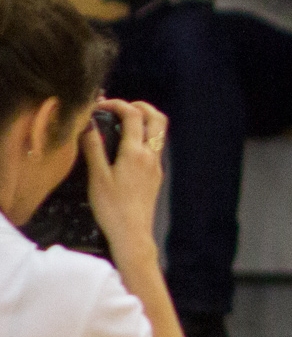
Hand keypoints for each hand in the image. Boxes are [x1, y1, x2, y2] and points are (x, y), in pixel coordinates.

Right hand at [85, 99, 165, 264]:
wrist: (133, 233)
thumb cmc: (112, 207)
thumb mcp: (97, 176)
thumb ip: (94, 147)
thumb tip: (87, 124)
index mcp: (136, 152)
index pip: (133, 115)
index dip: (117, 103)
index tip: (100, 105)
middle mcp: (151, 156)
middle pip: (157, 118)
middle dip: (140, 106)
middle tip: (119, 107)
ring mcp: (156, 166)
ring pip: (158, 133)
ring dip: (143, 121)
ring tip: (120, 124)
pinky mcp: (156, 176)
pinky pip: (154, 148)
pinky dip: (143, 137)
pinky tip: (125, 146)